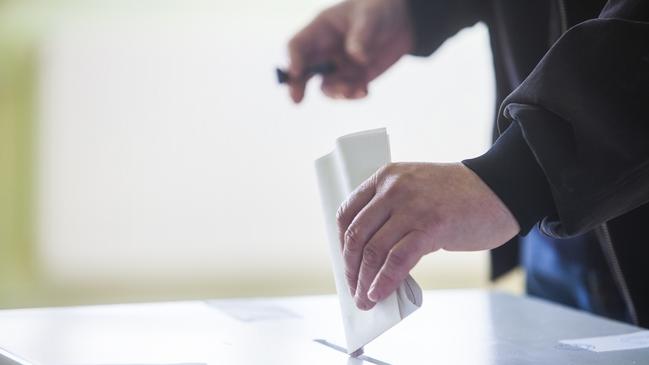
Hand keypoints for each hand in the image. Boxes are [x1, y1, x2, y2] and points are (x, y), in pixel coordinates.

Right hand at [287, 0, 413, 102]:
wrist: (402, 22)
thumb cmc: (379, 10)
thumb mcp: (371, 16)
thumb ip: (362, 35)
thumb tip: (357, 58)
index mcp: (321, 30)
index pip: (298, 45)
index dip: (293, 59)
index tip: (297, 73)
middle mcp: (325, 51)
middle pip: (303, 70)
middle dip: (298, 85)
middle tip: (296, 100)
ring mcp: (338, 67)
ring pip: (326, 86)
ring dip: (336, 92)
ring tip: (354, 90)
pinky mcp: (353, 78)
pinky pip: (347, 92)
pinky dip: (354, 95)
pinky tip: (365, 91)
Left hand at [336, 162, 519, 309]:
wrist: (500, 190)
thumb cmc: (458, 196)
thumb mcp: (416, 190)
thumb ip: (392, 211)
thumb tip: (370, 255)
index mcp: (386, 176)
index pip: (347, 212)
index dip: (341, 243)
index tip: (346, 263)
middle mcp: (394, 188)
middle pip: (356, 235)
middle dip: (350, 268)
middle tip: (353, 288)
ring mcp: (412, 206)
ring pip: (374, 250)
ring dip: (364, 281)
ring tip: (365, 299)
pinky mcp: (431, 226)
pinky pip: (397, 260)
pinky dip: (384, 281)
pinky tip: (379, 294)